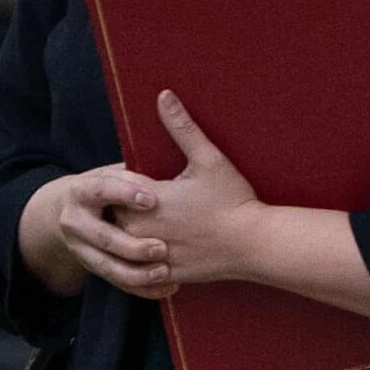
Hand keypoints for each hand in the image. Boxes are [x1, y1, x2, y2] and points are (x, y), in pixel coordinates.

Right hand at [27, 159, 176, 299]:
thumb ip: (132, 176)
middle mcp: (75, 222)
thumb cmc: (104, 185)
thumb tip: (163, 179)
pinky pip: (117, 283)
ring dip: (137, 274)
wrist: (68, 209)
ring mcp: (81, 248)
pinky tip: (168, 288)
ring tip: (165, 273)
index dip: (125, 193)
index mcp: (81, 191)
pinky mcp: (92, 267)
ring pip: (108, 267)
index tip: (152, 199)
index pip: (100, 190)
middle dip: (133, 246)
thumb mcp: (112, 174)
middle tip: (162, 248)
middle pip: (103, 238)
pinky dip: (143, 289)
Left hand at [115, 89, 266, 286]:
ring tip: (147, 222)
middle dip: (123, 206)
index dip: (122, 179)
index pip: (115, 186)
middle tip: (134, 198)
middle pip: (116, 215)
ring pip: (126, 244)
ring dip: (132, 234)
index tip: (133, 174)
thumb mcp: (208, 159)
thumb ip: (181, 127)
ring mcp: (153, 256)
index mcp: (147, 200)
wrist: (254, 244)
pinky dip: (147, 258)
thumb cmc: (232, 200)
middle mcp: (142, 231)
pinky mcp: (166, 274)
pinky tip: (160, 246)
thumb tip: (163, 95)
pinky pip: (142, 268)